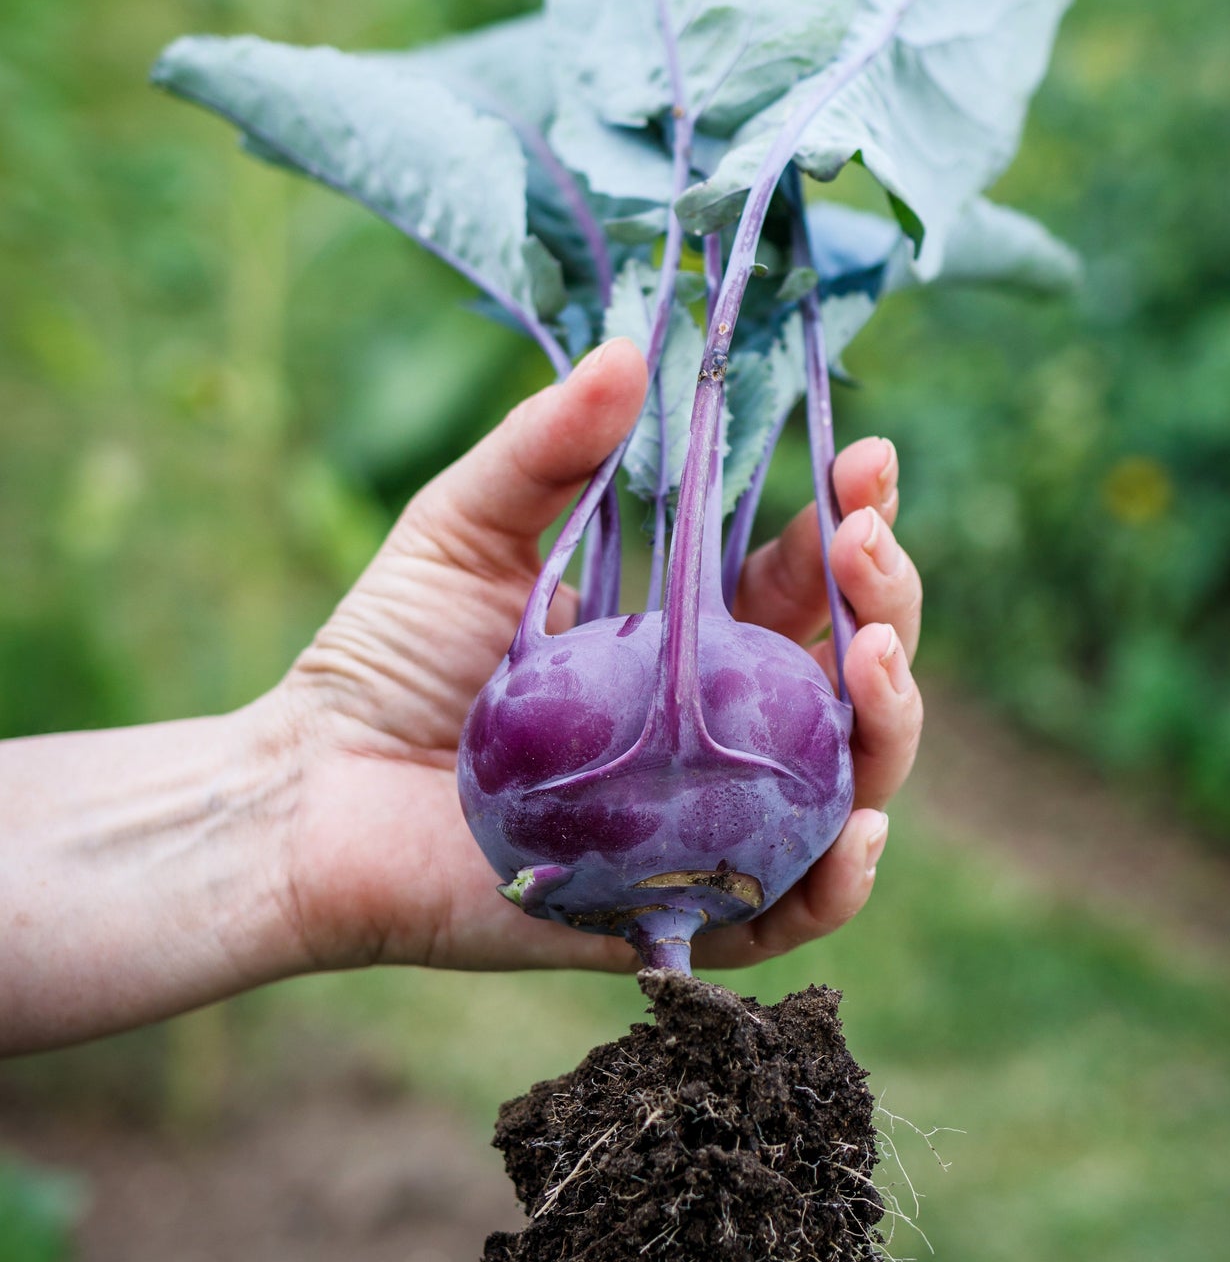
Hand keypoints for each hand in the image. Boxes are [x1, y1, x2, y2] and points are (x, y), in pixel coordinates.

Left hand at [277, 336, 923, 976]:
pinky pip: (785, 914)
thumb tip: (629, 347)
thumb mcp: (467, 527)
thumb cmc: (386, 659)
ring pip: (848, 784)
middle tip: (867, 542)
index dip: (850, 520)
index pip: (802, 579)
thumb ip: (547, 445)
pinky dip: (843, 880)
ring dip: (891, 723)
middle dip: (886, 603)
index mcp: (690, 637)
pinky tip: (864, 824)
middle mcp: (717, 730)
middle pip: (850, 676)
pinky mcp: (671, 911)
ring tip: (872, 657)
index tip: (869, 458)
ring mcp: (706, 822)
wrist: (307, 791)